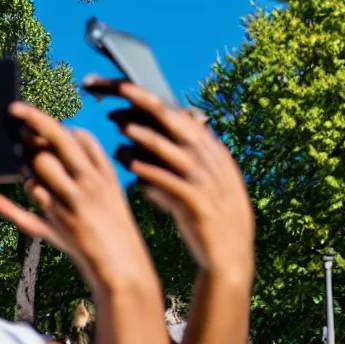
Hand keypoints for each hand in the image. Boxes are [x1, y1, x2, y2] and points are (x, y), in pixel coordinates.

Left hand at [0, 102, 157, 294]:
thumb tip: (59, 146)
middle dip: (32, 130)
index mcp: (105, 175)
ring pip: (39, 171)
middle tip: (16, 125)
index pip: (79, 136)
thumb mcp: (113, 193)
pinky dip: (5, 206)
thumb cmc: (116, 227)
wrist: (125, 269)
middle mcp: (88, 186)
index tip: (36, 120)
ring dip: (27, 167)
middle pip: (56, 145)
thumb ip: (91, 169)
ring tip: (24, 168)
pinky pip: (25, 215)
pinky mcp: (56, 231)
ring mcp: (71, 208)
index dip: (54, 125)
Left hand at [101, 79, 254, 282]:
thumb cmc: (205, 220)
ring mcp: (204, 178)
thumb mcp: (192, 184)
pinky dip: (148, 170)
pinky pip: (168, 180)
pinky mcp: (196, 201)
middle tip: (114, 87)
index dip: (144, 96)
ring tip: (116, 122)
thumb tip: (130, 153)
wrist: (230, 258)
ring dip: (140, 133)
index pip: (173, 112)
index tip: (117, 86)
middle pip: (170, 117)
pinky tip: (128, 163)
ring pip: (168, 146)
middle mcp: (208, 156)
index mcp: (209, 148)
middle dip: (139, 98)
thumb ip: (164, 166)